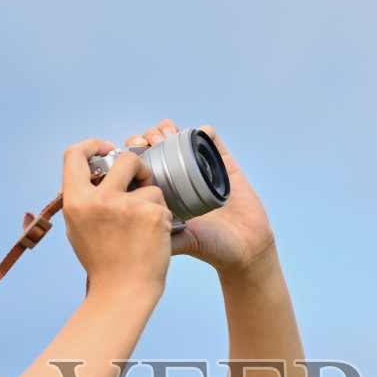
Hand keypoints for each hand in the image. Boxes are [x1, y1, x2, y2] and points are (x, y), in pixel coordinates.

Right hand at [60, 137, 173, 297]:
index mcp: (75, 201)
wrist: (123, 292)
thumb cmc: (102, 264)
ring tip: (145, 227)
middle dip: (139, 166)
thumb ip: (83, 199)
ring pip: (150, 185)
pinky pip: (163, 204)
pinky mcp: (152, 214)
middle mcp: (99, 200)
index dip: (92, 145)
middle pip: (125, 158)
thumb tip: (95, 174)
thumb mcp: (78, 229)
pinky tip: (154, 239)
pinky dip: (163, 219)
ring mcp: (127, 206)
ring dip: (152, 201)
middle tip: (142, 182)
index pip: (74, 154)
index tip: (107, 149)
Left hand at [125, 120, 275, 276]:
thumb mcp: (179, 242)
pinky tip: (197, 138)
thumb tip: (134, 233)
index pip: (139, 164)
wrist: (245, 248)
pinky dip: (203, 131)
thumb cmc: (211, 248)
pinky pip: (210, 137)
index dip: (131, 155)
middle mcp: (178, 175)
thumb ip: (158, 237)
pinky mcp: (222, 162)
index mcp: (162, 190)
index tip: (131, 157)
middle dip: (147, 137)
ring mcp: (200, 166)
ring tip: (167, 135)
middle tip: (148, 143)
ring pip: (178, 135)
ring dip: (168, 128)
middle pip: (154, 144)